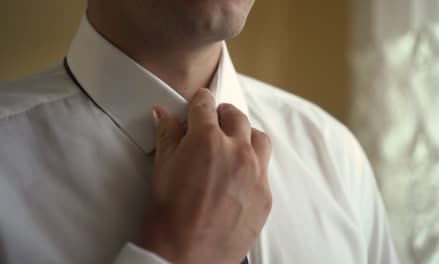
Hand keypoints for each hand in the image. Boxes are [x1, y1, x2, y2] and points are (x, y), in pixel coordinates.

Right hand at [141, 88, 272, 263]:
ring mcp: (256, 174)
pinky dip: (253, 165)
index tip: (199, 103)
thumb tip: (164, 115)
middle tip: (213, 123)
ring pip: (259, 139)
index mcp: (207, 139)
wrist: (186, 257)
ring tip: (232, 144)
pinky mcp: (265, 196)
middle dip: (223, 115)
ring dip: (245, 135)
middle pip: (236, 117)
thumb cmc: (168, 215)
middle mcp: (237, 151)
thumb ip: (167, 135)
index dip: (199, 102)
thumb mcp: (162, 169)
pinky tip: (238, 177)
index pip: (206, 105)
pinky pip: (264, 170)